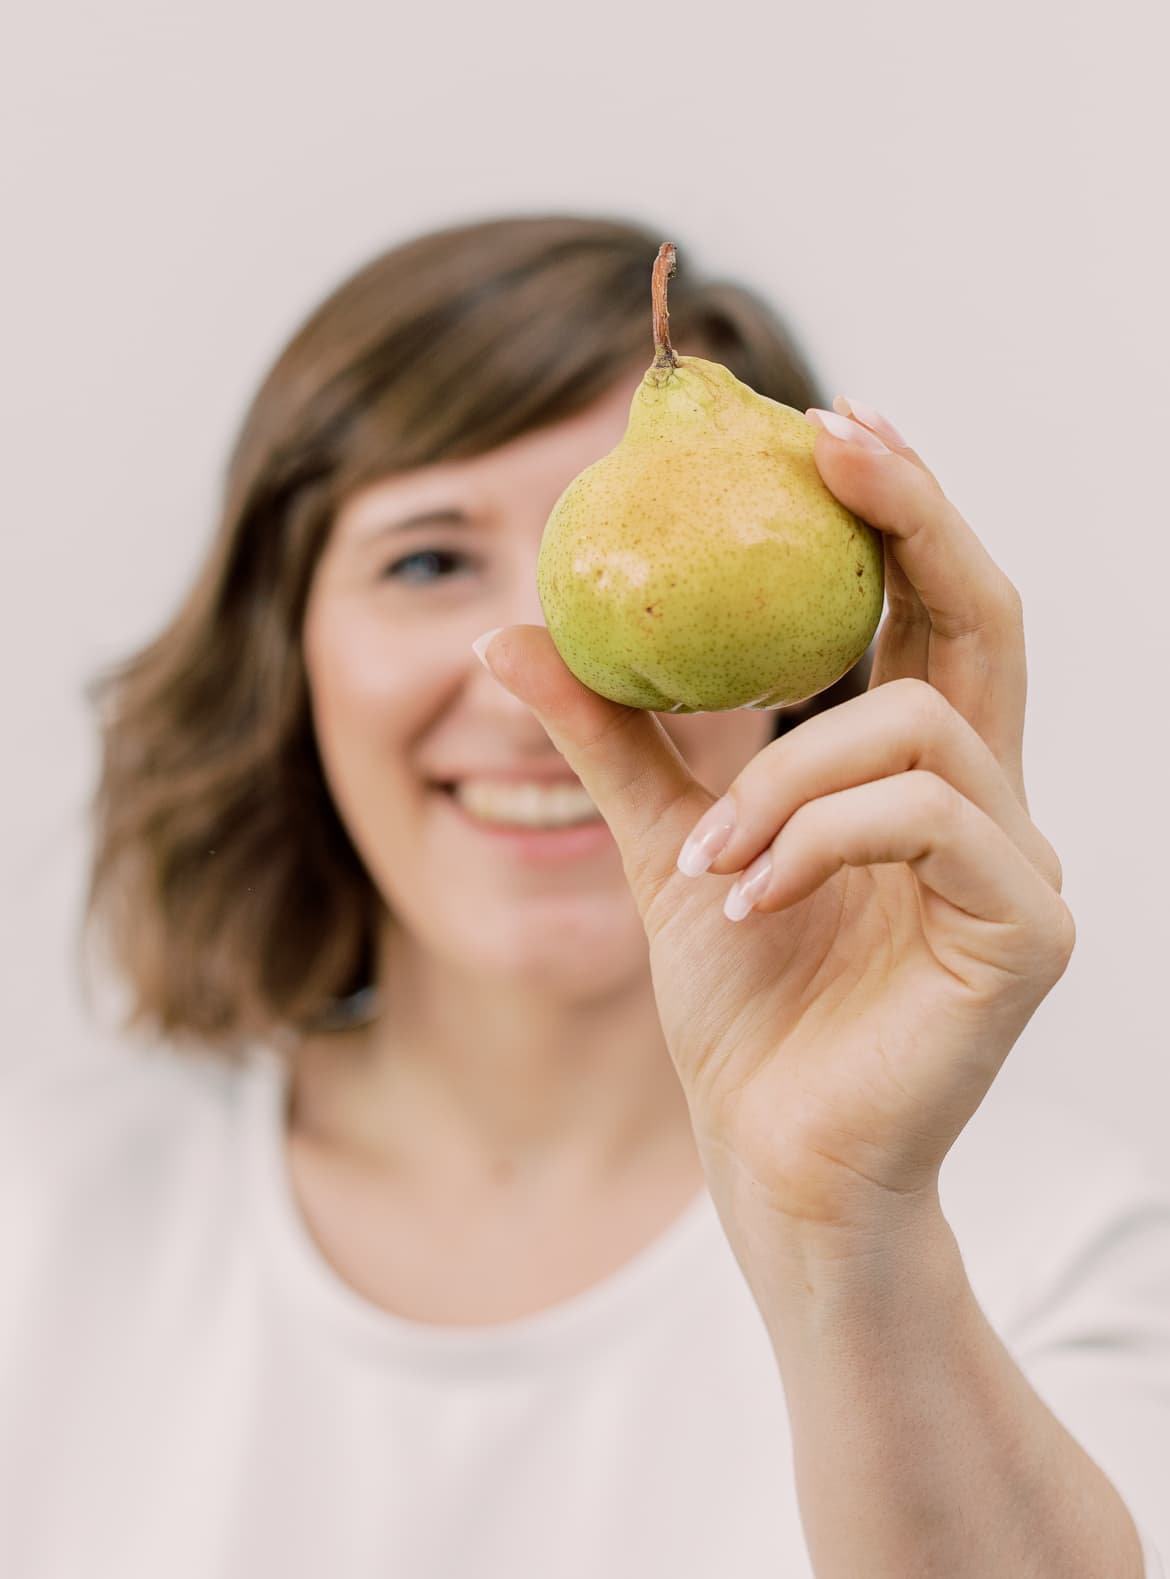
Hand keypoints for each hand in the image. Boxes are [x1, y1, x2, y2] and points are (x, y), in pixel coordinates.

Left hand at [475, 397, 1073, 1245]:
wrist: (776, 1164)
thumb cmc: (744, 1011)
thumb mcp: (665, 844)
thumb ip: (610, 739)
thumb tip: (506, 635)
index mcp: (922, 771)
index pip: (929, 608)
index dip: (893, 508)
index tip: (820, 423)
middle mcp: (992, 801)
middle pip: (986, 614)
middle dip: (913, 514)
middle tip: (832, 439)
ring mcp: (1023, 866)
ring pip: (924, 727)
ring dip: (787, 771)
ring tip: (707, 853)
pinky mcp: (1026, 931)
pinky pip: (927, 819)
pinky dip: (815, 836)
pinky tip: (743, 898)